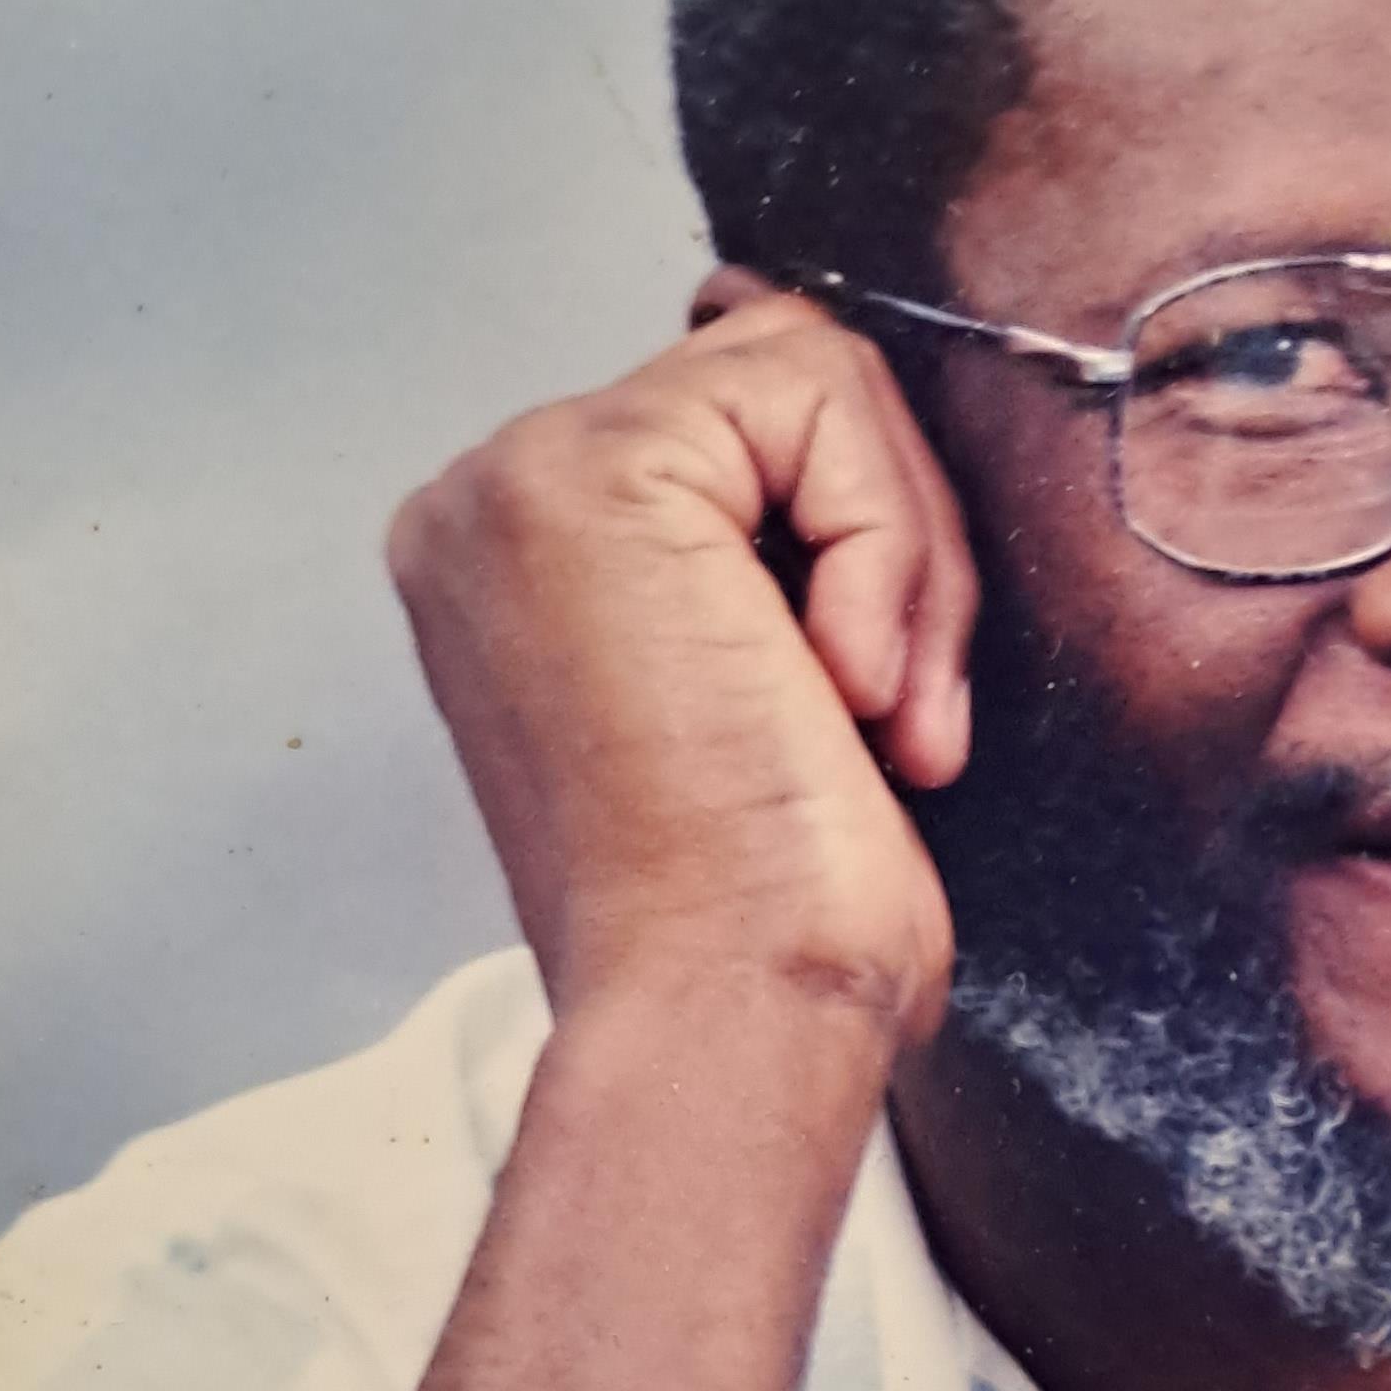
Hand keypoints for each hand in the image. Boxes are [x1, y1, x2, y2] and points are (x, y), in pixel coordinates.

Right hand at [389, 271, 975, 1045]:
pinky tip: (836, 684)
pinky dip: (887, 545)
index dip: (861, 548)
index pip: (740, 427)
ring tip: (877, 719)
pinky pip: (820, 399)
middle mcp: (487, 500)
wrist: (732, 1008)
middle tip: (894, 726)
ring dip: (904, 561)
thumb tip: (824, 403)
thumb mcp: (772, 681)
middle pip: (780, 388)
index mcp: (516, 556)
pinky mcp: (590, 466)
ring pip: (813, 382)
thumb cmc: (766, 910)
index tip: (872, 723)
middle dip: (895, 547)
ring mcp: (518, 473)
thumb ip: (773, 536)